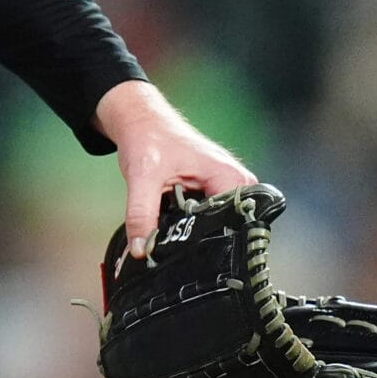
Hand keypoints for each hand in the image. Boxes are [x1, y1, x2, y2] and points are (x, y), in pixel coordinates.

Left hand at [95, 79, 257, 260]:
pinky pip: (204, 219)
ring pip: (213, 227)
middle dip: (196, 241)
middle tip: (167, 247)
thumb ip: (141, 214)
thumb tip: (141, 249)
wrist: (141, 122)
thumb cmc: (148, 138)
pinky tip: (170, 227)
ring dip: (189, 234)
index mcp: (231, 178)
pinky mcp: (212, 193)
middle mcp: (235, 185)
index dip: (208, 244)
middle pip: (225, 229)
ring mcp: (225, 189)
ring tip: (167, 233)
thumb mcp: (141, 177)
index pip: (233, 224)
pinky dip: (185, 226)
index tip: (182, 255)